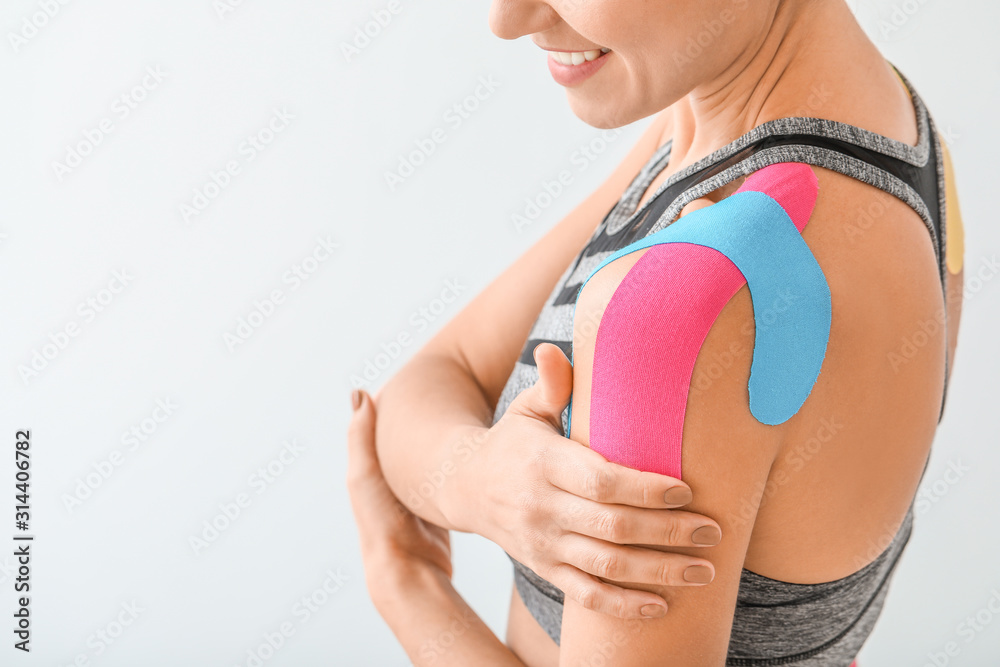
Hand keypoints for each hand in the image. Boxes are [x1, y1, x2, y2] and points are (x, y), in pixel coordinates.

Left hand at [346, 388, 452, 602]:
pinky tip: (470, 457)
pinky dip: (455, 467)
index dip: (396, 405)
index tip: (411, 381)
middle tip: (444, 395)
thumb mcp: (365, 474)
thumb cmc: (382, 522)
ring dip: (440, 445)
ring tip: (459, 419)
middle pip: (410, 443)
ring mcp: (417, 497)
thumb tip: (360, 393)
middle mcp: (394, 482)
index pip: (384, 428)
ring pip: (431, 460)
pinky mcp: (439, 510)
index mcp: (374, 470)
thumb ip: (361, 437)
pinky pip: (447, 479)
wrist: (407, 568)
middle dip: (422, 423)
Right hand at [451, 343, 722, 618]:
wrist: (463, 486)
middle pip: (613, 527)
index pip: (600, 481)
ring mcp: (542, 543)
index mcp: (543, 463)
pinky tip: (660, 605)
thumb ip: (551, 385)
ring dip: (658, 572)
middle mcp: (542, 507)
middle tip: (713, 532)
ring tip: (704, 570)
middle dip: (668, 533)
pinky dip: (623, 606)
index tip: (686, 491)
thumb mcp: (526, 410)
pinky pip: (585, 595)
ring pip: (606, 566)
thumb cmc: (511, 442)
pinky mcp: (543, 568)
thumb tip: (552, 350)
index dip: (644, 489)